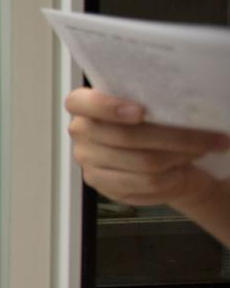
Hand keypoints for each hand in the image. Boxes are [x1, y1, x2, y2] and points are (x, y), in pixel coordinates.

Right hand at [66, 87, 227, 208]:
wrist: (157, 159)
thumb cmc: (154, 125)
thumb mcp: (149, 105)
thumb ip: (151, 101)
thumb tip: (183, 102)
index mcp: (83, 105)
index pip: (78, 102)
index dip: (107, 107)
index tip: (140, 112)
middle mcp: (80, 132)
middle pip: (126, 137)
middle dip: (175, 137)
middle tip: (210, 136)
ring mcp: (88, 161)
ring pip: (142, 162)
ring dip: (180, 157)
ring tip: (202, 151)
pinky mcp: (104, 186)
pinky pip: (145, 184)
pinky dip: (171, 177)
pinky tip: (183, 171)